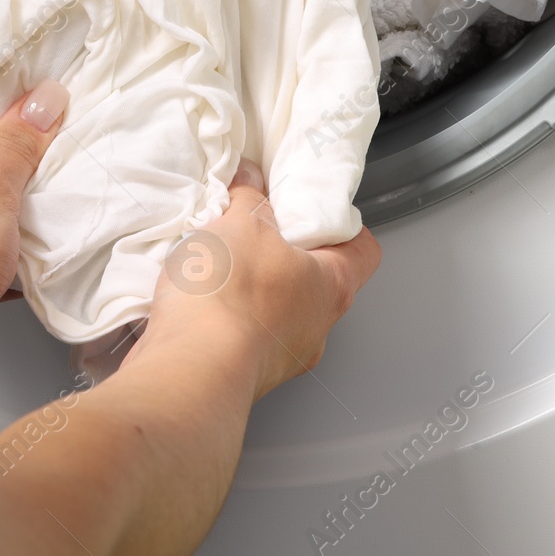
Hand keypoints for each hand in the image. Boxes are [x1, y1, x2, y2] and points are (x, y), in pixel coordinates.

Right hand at [125, 161, 381, 399]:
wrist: (191, 368)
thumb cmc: (230, 298)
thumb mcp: (240, 223)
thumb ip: (249, 197)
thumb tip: (252, 180)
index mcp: (333, 285)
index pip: (363, 250)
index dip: (342, 226)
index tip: (314, 210)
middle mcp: (317, 327)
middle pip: (316, 282)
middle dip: (285, 255)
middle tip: (256, 232)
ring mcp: (283, 358)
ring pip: (277, 312)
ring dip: (253, 290)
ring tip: (219, 266)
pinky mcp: (245, 375)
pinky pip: (242, 336)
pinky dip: (225, 318)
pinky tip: (200, 301)